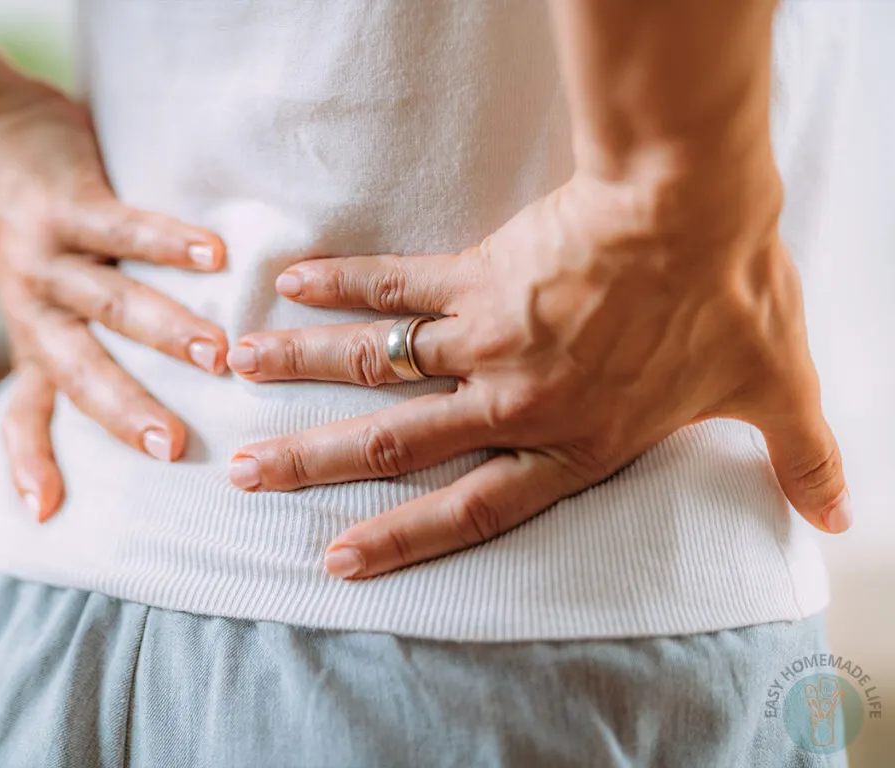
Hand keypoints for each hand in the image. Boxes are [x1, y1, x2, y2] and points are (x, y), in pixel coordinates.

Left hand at [0, 82, 228, 520]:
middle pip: (80, 371)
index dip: (29, 461)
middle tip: (177, 448)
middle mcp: (38, 308)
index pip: (24, 411)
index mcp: (35, 338)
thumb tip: (167, 385)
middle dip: (127, 412)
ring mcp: (51, 257)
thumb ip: (87, 336)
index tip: (47, 513)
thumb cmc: (37, 228)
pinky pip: (122, 226)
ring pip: (110, 303)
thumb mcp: (42, 295)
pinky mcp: (69, 205)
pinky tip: (214, 254)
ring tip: (221, 355)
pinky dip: (169, 242)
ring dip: (166, 331)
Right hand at [226, 171, 851, 578]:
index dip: (402, 539)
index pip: (472, 508)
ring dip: (301, 369)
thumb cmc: (731, 297)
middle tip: (249, 473)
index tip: (339, 559)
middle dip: (316, 465)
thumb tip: (841, 517)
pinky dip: (344, 285)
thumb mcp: (773, 390)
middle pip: (397, 444)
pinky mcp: (478, 275)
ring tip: (235, 368)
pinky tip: (292, 283)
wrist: (696, 208)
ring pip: (377, 364)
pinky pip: (397, 285)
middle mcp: (515, 402)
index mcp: (572, 442)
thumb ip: (801, 459)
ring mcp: (487, 338)